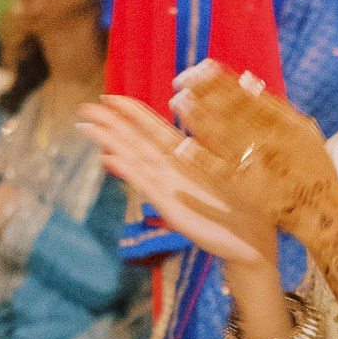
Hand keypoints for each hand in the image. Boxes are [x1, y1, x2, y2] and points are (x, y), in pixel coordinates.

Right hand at [81, 95, 275, 267]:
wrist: (250, 242)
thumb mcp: (230, 161)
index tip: (110, 96)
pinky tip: (109, 159)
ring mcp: (168, 189)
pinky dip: (129, 172)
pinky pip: (147, 186)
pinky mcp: (171, 209)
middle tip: (86, 106)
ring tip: (89, 127)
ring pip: (137, 160)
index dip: (132, 112)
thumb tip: (188, 104)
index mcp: (185, 157)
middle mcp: (172, 170)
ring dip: (113, 144)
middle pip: (137, 141)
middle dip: (112, 124)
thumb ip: (209, 133)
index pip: (152, 128)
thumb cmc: (242, 202)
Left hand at [170, 61, 337, 242]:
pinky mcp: (246, 188)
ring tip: (177, 102)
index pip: (247, 97)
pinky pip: (220, 171)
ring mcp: (257, 164)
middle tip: (182, 79)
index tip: (202, 68)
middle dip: (205, 94)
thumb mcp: (302, 132)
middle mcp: (270, 140)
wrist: (323, 210)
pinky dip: (201, 159)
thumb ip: (276, 107)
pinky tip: (183, 147)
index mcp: (284, 124)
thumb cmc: (312, 169)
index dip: (223, 82)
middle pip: (232, 111)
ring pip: (223, 136)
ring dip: (198, 118)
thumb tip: (248, 80)